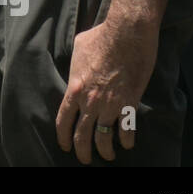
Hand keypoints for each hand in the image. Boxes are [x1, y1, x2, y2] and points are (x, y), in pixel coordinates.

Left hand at [56, 20, 156, 163]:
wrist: (126, 34)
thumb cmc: (101, 37)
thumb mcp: (78, 49)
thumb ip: (75, 64)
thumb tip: (76, 68)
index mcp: (74, 88)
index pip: (63, 120)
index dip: (63, 137)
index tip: (65, 145)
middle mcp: (90, 101)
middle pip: (82, 135)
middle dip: (83, 151)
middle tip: (85, 158)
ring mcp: (110, 104)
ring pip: (104, 138)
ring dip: (105, 150)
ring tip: (108, 155)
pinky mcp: (129, 103)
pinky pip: (126, 129)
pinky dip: (127, 139)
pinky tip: (127, 143)